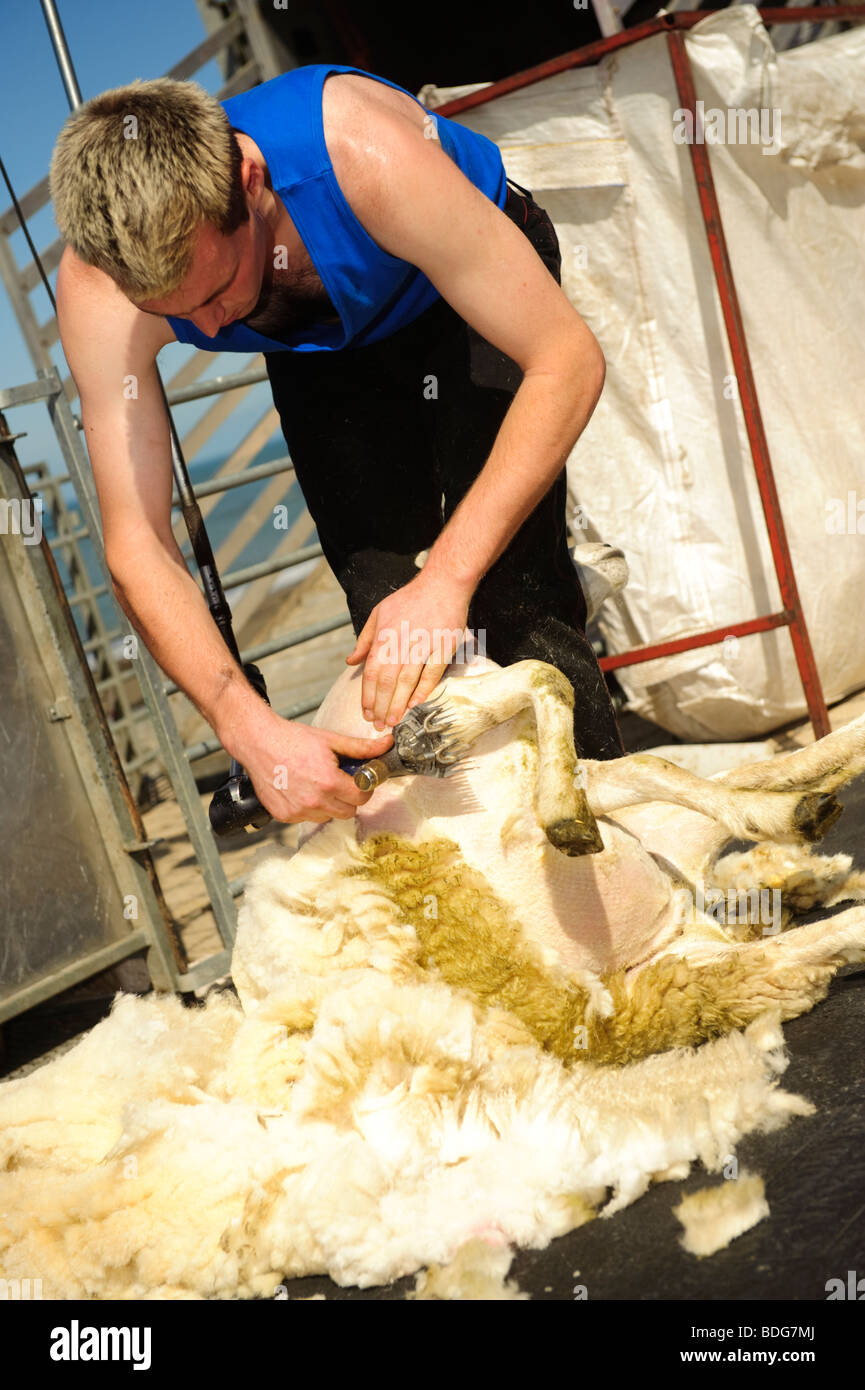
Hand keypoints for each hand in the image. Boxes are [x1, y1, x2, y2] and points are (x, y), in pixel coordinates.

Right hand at [231, 710, 393, 823]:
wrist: (258, 742)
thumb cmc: (292, 739)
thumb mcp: (331, 740)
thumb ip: (361, 748)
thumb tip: (386, 744)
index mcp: (329, 782)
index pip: (362, 798)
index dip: (364, 788)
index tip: (359, 781)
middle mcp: (314, 801)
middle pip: (348, 812)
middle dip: (348, 798)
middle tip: (339, 782)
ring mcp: (297, 811)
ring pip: (327, 818)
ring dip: (328, 805)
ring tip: (317, 784)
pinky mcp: (284, 816)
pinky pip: (306, 819)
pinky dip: (308, 808)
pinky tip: (301, 789)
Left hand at [345, 572, 471, 728]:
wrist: (442, 584)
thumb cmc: (410, 599)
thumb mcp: (379, 613)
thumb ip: (365, 640)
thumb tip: (351, 662)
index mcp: (384, 635)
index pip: (371, 671)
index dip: (368, 694)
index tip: (366, 712)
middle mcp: (402, 641)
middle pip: (388, 680)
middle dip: (381, 705)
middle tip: (378, 724)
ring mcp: (424, 644)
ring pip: (408, 680)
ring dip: (399, 703)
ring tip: (394, 721)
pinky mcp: (444, 646)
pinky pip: (432, 673)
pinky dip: (424, 690)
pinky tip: (416, 704)